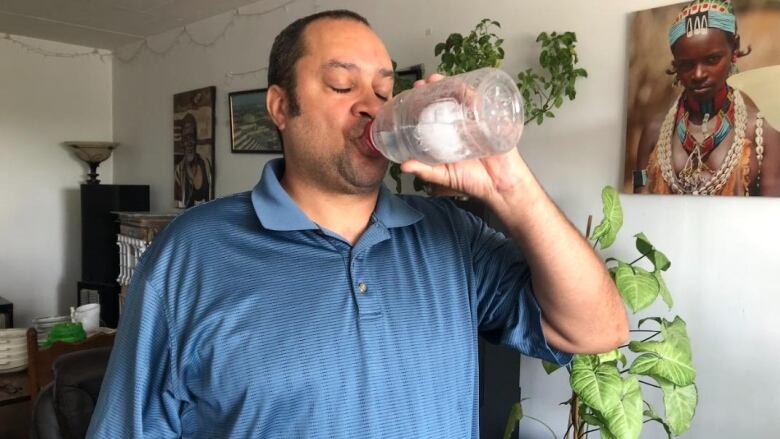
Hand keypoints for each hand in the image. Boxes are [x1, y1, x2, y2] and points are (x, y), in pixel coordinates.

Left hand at [400, 74, 527, 203]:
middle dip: (433, 88)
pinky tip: (462, 87)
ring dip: (449, 84)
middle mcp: (460, 124)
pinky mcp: (491, 120)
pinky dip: (472, 94)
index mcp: (447, 135)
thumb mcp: (444, 175)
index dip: (421, 102)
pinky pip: (482, 103)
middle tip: (422, 83)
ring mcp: (476, 121)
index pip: (432, 113)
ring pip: (461, 97)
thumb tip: (403, 166)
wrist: (499, 186)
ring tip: (436, 79)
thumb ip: (425, 170)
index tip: (410, 95)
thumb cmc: (472, 181)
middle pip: (446, 100)